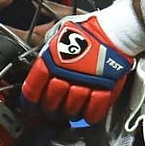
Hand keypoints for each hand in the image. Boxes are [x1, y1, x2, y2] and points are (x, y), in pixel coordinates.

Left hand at [22, 14, 136, 123]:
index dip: (29, 100)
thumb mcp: (60, 32)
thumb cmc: (89, 30)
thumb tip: (39, 60)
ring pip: (70, 109)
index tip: (30, 105)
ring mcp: (86, 83)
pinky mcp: (104, 90)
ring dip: (70, 109)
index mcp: (52, 59)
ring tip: (72, 105)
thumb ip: (48, 48)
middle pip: (50, 102)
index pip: (33, 88)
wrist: (115, 29)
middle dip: (49, 106)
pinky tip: (88, 112)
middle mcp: (67, 73)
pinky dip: (90, 115)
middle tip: (53, 106)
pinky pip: (93, 113)